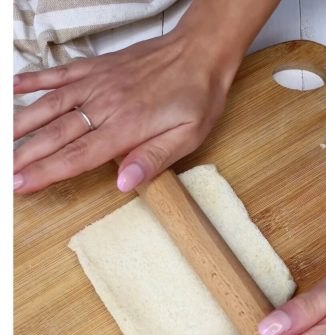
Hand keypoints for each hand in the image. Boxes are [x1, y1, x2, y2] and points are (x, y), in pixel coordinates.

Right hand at [12, 2, 261, 193]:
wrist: (200, 52)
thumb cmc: (198, 95)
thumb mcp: (188, 135)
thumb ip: (154, 158)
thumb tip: (124, 183)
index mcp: (127, 126)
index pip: (78, 155)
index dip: (47, 172)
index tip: (22, 185)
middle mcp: (105, 104)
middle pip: (56, 134)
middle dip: (25, 156)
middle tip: (5, 174)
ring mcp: (97, 83)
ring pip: (48, 105)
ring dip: (20, 124)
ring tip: (2, 141)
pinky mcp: (96, 67)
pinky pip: (57, 74)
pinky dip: (31, 81)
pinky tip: (11, 88)